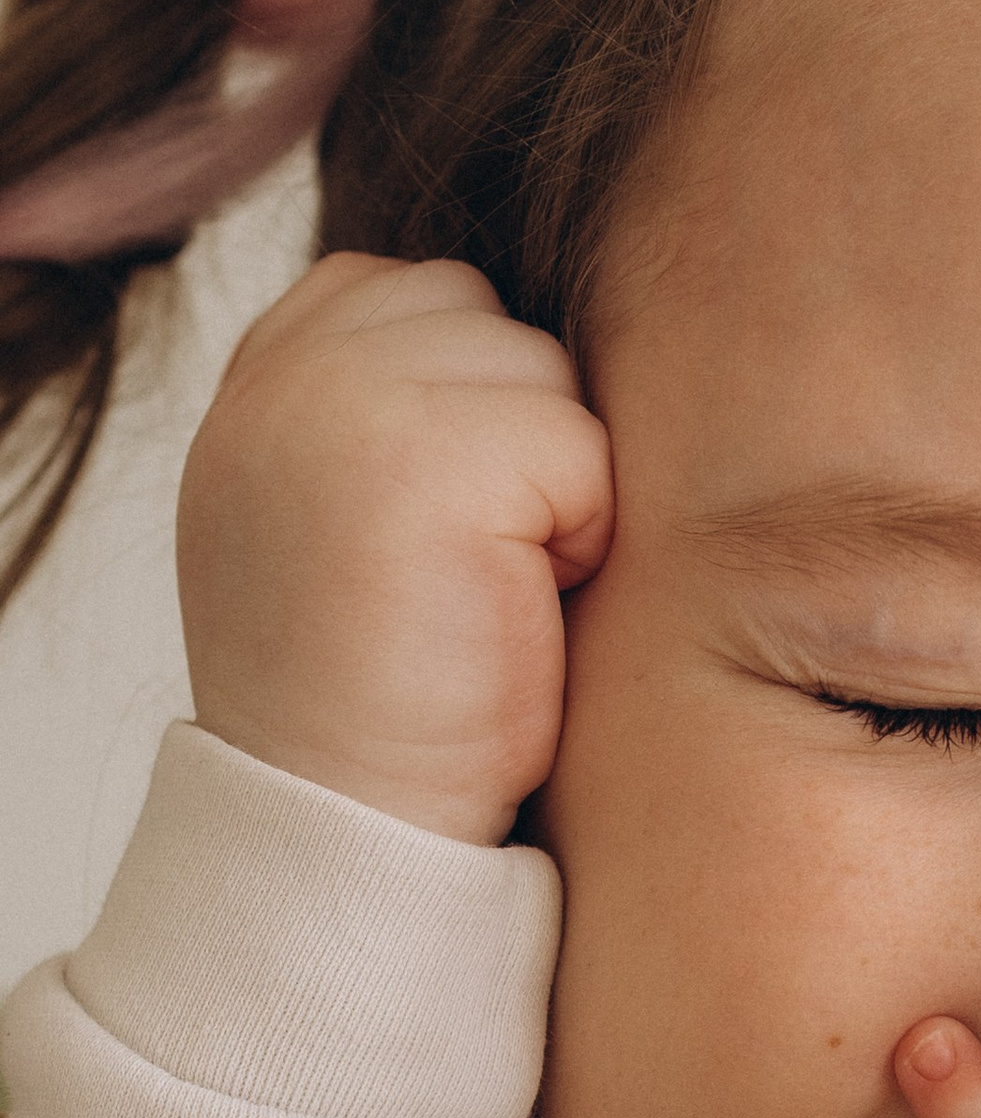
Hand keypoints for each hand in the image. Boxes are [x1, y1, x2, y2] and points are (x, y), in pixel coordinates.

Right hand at [176, 254, 614, 843]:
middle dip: (519, 444)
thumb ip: (392, 399)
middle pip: (491, 321)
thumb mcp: (348, 512)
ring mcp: (343, 400)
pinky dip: (580, 538)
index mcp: (261, 376)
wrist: (352, 823)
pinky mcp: (424, 454)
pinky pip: (581, 446)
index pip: (423, 295)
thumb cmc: (386, 696)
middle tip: (464, 575)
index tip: (436, 534)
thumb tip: (514, 337)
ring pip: (544, 373)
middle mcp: (285, 370)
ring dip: (554, 490)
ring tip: (481, 591)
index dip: (476, 414)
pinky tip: (509, 610)